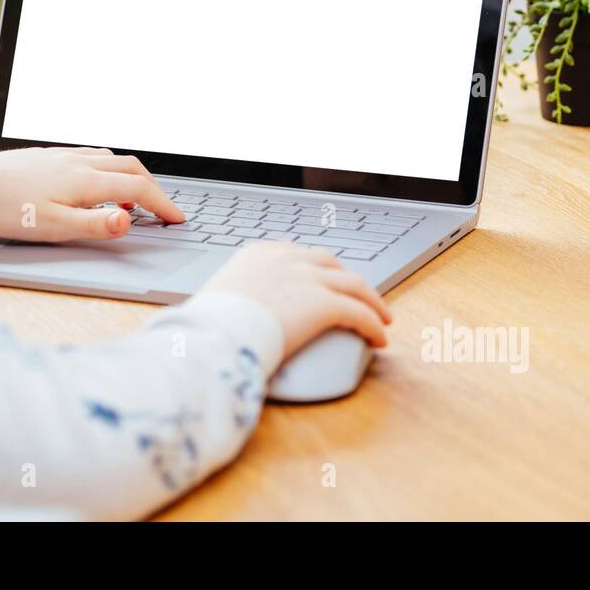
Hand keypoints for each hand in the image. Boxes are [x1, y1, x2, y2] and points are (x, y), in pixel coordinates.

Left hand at [0, 147, 183, 241]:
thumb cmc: (10, 210)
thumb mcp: (53, 226)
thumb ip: (95, 224)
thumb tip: (128, 219)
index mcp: (85, 180)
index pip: (138, 188)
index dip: (162, 204)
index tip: (177, 218)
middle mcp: (80, 162)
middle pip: (132, 167)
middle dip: (154, 187)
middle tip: (163, 209)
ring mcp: (68, 155)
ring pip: (114, 159)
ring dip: (133, 177)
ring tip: (133, 201)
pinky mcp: (54, 155)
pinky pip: (95, 156)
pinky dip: (111, 170)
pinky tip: (100, 185)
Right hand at [200, 242, 390, 355]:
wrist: (215, 334)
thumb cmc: (207, 326)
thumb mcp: (215, 299)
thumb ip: (230, 298)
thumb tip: (225, 316)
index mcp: (258, 255)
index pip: (294, 251)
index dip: (312, 265)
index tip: (319, 275)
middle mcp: (287, 259)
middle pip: (328, 261)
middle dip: (344, 277)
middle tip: (355, 294)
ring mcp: (308, 278)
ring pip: (354, 283)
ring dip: (371, 299)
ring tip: (381, 315)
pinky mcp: (325, 303)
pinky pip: (359, 313)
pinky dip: (373, 325)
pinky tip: (379, 339)